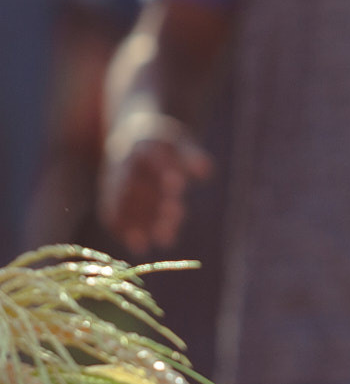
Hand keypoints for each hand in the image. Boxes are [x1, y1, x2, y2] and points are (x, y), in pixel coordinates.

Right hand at [99, 112, 213, 254]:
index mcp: (144, 147)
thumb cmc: (162, 143)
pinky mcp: (109, 197)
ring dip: (144, 221)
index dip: (164, 170)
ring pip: (126, 203)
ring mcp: (114, 182)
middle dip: (156, 201)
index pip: (153, 158)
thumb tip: (206, 171)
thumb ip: (191, 156)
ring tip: (166, 239)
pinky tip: (140, 246)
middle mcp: (124, 165)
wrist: (127, 137)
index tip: (178, 184)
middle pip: (138, 184)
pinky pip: (112, 214)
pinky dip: (124, 230)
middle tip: (177, 214)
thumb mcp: (179, 142)